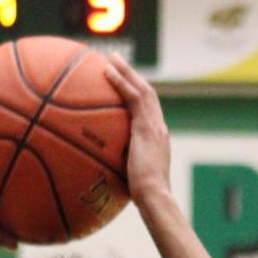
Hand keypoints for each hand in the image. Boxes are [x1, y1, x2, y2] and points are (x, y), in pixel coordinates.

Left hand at [105, 54, 172, 207]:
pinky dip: (121, 82)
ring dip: (126, 71)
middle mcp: (159, 128)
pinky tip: (106, 71)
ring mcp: (154, 126)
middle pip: (147, 94)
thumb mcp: (130, 183)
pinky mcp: (147, 127)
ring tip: (111, 58)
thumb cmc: (142, 200)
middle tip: (116, 62)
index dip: (137, 96)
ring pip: (142, 89)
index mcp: (157, 140)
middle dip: (132, 76)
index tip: (124, 86)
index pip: (148, 112)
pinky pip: (133, 97)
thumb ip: (120, 174)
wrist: (154, 198)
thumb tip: (99, 177)